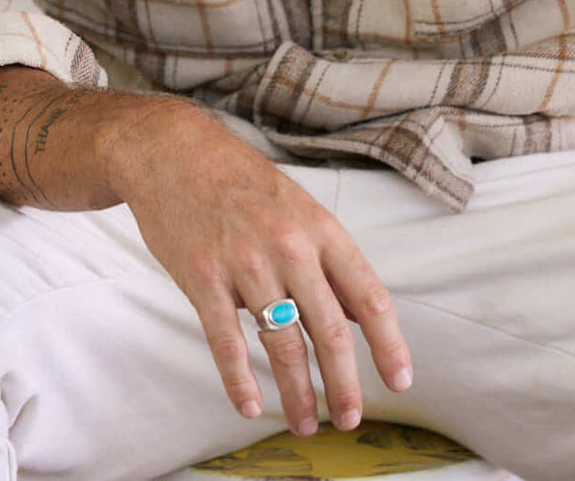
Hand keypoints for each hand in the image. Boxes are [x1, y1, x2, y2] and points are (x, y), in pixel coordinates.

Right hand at [105, 102, 411, 435]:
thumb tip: (360, 314)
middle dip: (343, 384)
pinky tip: (249, 406)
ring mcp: (244, 263)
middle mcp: (289, 247)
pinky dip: (239, 380)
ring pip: (282, 344)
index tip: (401, 382)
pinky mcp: (203, 278)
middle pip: (330, 331)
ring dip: (297, 393)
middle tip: (349, 418)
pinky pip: (226, 341)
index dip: (389, 345)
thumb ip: (328, 260)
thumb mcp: (298, 207)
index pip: (369, 296)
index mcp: (320, 228)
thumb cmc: (239, 180)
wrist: (173, 151)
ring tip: (304, 422)